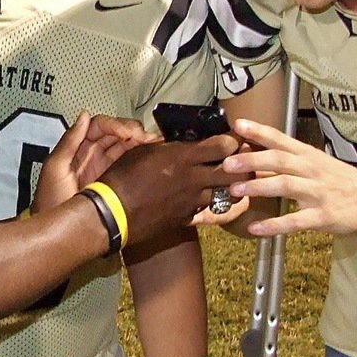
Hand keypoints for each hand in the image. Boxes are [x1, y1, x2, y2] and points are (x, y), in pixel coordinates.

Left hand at [32, 111, 155, 212]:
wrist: (58, 233)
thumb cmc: (51, 202)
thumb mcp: (55, 168)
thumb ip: (69, 141)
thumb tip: (84, 115)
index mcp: (78, 148)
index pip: (100, 126)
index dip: (116, 125)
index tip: (129, 133)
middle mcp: (92, 155)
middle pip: (116, 133)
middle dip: (132, 131)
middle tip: (146, 138)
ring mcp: (104, 168)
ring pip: (125, 147)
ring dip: (140, 142)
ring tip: (156, 143)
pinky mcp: (114, 183)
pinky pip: (129, 164)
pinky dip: (142, 156)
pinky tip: (153, 154)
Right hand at [100, 134, 242, 243]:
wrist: (113, 212)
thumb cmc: (122, 177)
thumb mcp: (142, 151)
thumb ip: (165, 147)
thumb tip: (175, 142)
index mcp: (183, 157)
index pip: (224, 146)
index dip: (233, 141)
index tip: (233, 139)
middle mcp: (193, 179)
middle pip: (235, 173)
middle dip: (243, 166)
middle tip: (240, 162)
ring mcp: (192, 200)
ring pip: (226, 194)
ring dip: (228, 186)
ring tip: (225, 181)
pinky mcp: (187, 217)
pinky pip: (206, 208)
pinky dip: (209, 202)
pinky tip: (201, 197)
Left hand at [221, 119, 356, 235]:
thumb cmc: (336, 178)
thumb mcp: (313, 161)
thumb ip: (284, 157)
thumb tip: (249, 153)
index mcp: (307, 155)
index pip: (281, 139)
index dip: (260, 131)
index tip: (238, 124)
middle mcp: (311, 170)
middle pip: (280, 160)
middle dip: (253, 160)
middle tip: (228, 163)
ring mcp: (317, 193)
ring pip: (286, 186)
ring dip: (259, 187)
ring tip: (235, 190)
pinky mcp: (323, 216)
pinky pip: (295, 221)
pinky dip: (274, 225)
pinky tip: (255, 229)